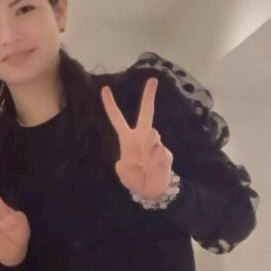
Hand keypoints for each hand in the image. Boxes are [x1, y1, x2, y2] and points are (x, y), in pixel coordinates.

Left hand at [100, 77, 172, 199]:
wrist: (151, 190)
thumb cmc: (134, 178)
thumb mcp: (122, 171)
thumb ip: (126, 161)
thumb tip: (144, 151)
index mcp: (127, 139)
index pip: (117, 119)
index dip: (110, 105)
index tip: (104, 89)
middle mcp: (142, 137)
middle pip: (146, 113)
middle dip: (148, 96)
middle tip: (152, 79)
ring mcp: (155, 143)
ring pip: (151, 135)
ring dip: (146, 152)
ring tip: (144, 165)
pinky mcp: (165, 151)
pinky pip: (159, 152)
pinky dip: (154, 162)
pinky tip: (153, 168)